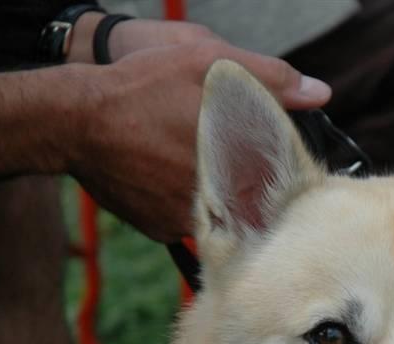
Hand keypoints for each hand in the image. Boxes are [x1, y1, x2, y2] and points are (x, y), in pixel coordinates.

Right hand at [67, 42, 330, 241]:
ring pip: (215, 205)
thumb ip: (268, 78)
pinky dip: (179, 196)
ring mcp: (185, 222)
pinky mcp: (160, 229)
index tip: (258, 145)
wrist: (72, 123)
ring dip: (207, 185)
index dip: (269, 155)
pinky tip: (161, 170)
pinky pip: (183, 215)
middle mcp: (215, 206)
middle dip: (237, 170)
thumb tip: (320, 94)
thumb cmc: (139, 88)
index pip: (273, 171)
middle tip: (202, 139)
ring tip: (175, 150)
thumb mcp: (206, 64)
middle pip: (244, 191)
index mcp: (235, 169)